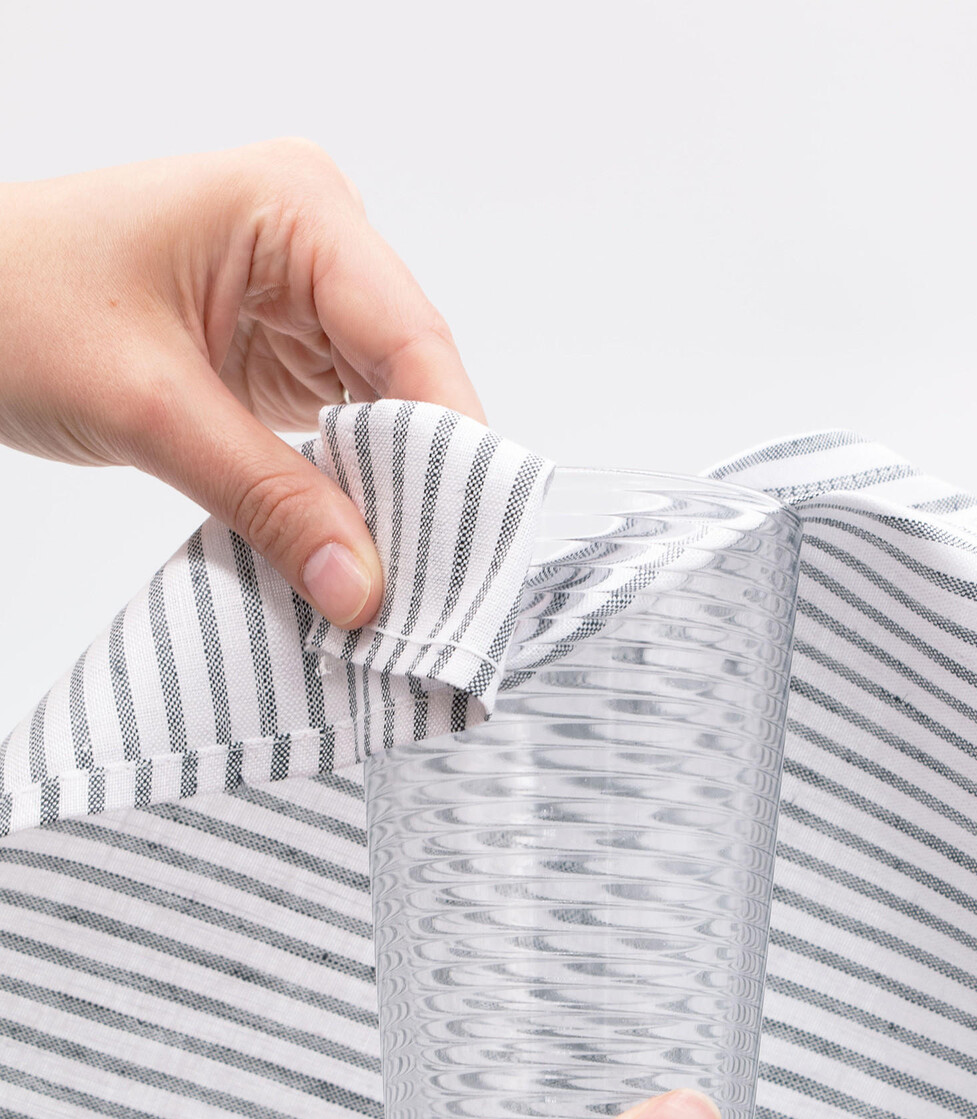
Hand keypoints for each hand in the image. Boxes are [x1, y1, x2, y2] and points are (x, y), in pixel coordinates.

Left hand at [0, 138, 484, 627]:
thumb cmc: (14, 302)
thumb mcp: (149, 408)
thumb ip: (267, 499)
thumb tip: (365, 587)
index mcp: (296, 207)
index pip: (411, 337)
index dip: (450, 447)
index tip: (466, 551)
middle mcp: (315, 240)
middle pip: (409, 376)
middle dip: (423, 480)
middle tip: (436, 587)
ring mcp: (299, 293)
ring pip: (382, 407)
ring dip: (388, 491)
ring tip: (401, 578)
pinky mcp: (278, 342)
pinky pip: (339, 421)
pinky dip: (347, 485)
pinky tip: (353, 543)